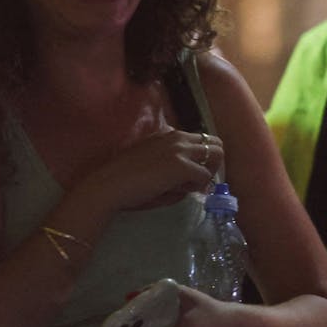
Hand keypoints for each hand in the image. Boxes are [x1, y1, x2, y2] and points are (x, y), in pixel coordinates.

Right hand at [75, 129, 223, 213]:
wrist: (110, 184)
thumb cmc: (124, 178)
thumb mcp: (151, 163)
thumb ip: (171, 165)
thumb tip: (190, 179)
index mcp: (167, 134)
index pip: (199, 139)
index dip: (201, 158)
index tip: (194, 174)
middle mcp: (177, 136)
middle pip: (215, 142)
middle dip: (213, 162)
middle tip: (200, 180)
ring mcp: (180, 150)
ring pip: (215, 155)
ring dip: (208, 172)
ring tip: (192, 186)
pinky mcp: (182, 166)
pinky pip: (204, 176)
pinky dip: (198, 186)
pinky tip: (183, 192)